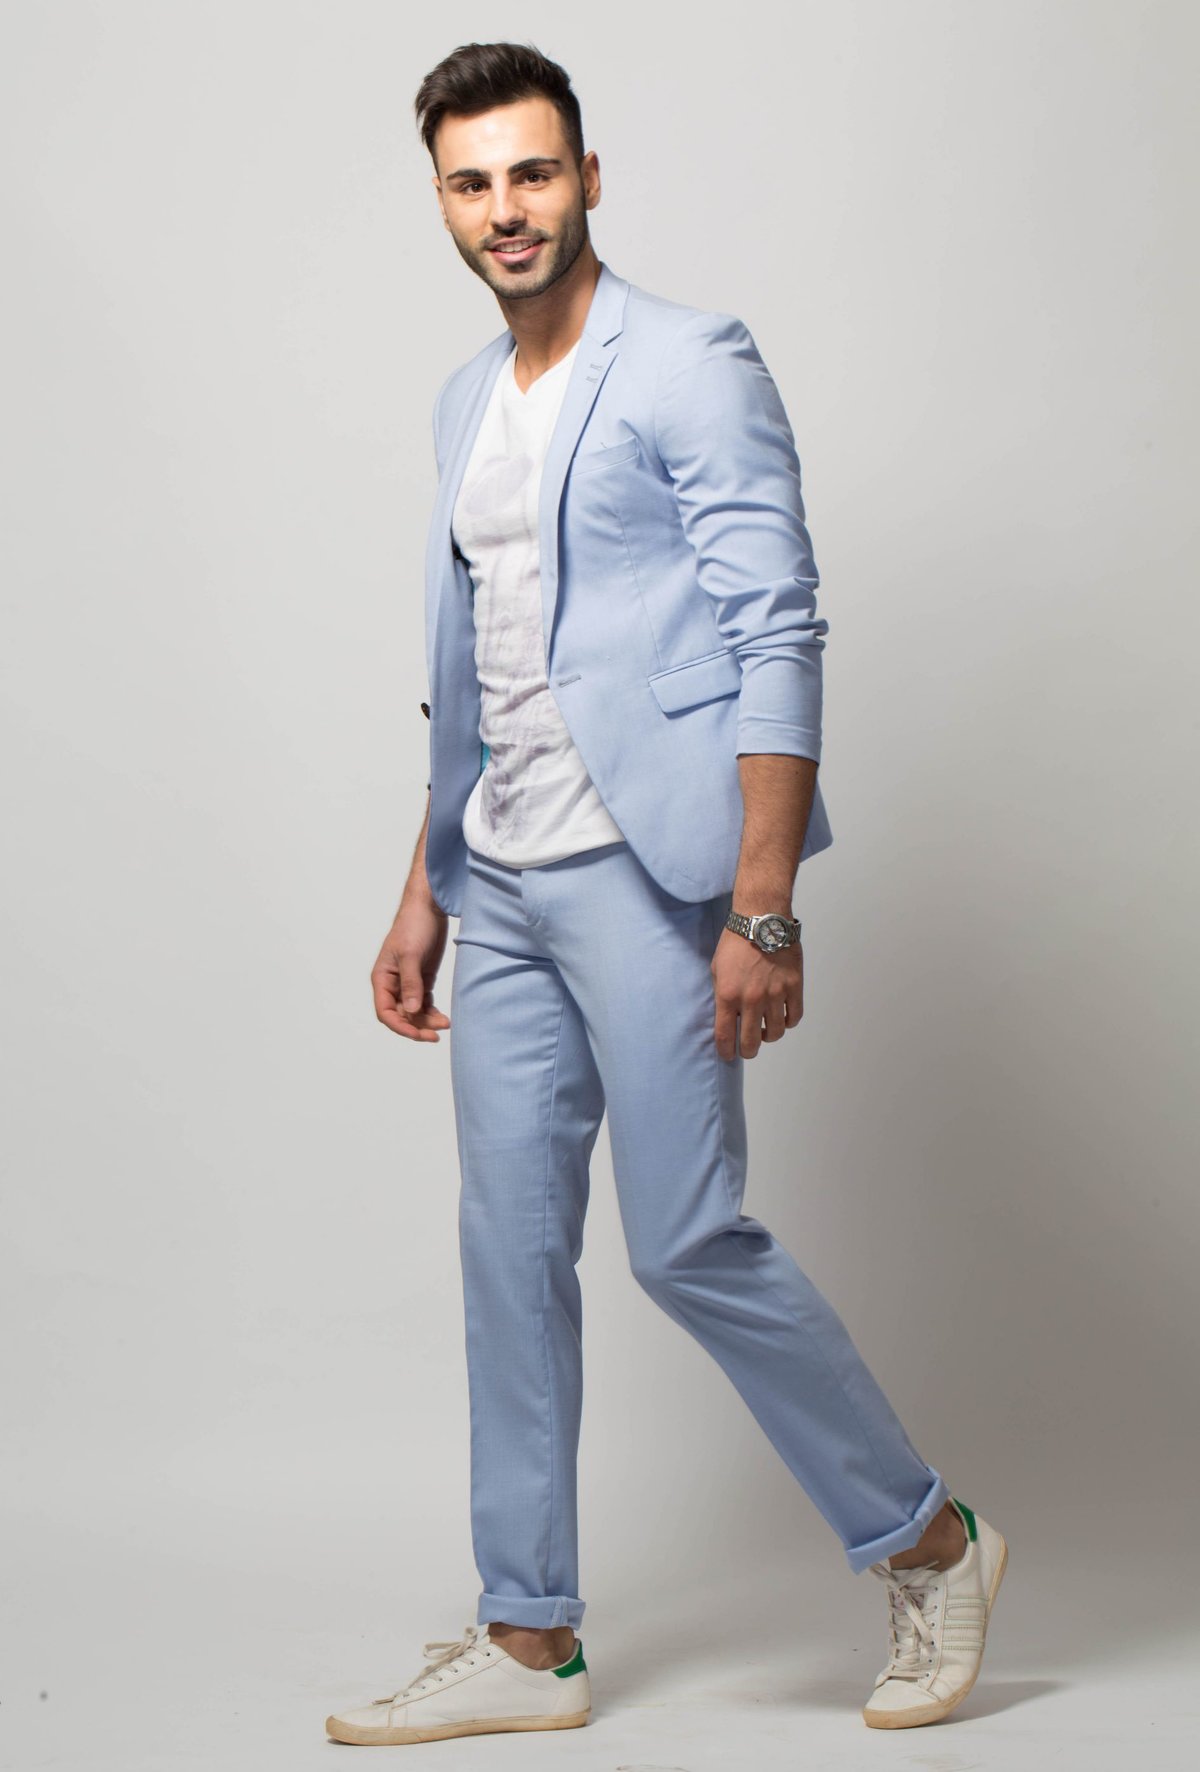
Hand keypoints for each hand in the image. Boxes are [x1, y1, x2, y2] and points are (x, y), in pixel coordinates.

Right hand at [370, 896, 451, 1042]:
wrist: (429, 907)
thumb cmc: (413, 925)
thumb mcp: (410, 955)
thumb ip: (410, 983)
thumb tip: (411, 1010)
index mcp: (382, 978)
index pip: (385, 1012)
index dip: (400, 1026)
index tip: (418, 1033)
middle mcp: (392, 983)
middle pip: (401, 1015)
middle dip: (417, 1026)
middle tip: (437, 1034)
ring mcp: (408, 982)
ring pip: (414, 1011)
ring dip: (427, 1020)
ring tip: (445, 1024)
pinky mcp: (423, 978)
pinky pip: (425, 1002)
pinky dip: (432, 1012)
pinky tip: (443, 1017)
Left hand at [711, 926, 802, 1060]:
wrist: (761, 919)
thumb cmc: (735, 942)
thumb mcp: (717, 969)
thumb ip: (721, 995)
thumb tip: (727, 1016)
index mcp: (728, 996)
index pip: (725, 1036)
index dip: (726, 1051)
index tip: (728, 1055)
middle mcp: (751, 1000)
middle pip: (751, 1042)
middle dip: (747, 1051)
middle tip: (747, 1049)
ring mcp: (775, 994)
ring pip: (776, 1033)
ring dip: (769, 1037)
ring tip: (765, 1031)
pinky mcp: (794, 987)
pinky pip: (794, 1016)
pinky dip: (788, 1022)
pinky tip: (782, 1018)